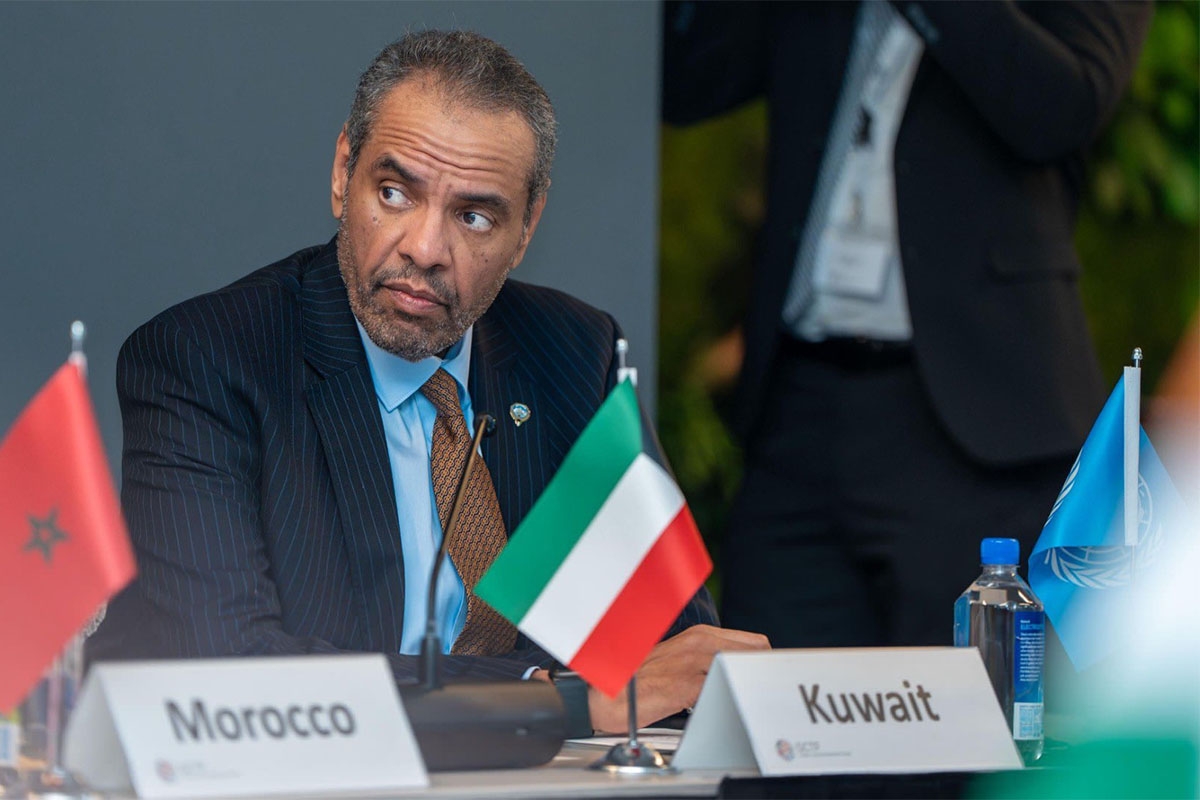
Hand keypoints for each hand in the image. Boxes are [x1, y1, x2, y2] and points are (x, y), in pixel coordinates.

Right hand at [587, 624, 768, 733]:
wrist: (608, 693)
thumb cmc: (641, 680)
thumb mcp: (678, 659)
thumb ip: (708, 659)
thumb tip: (737, 671)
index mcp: (700, 635)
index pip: (754, 643)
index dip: (762, 663)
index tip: (763, 679)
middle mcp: (700, 643)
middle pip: (757, 653)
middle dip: (761, 673)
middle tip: (757, 692)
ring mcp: (694, 662)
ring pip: (743, 670)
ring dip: (747, 686)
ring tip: (742, 701)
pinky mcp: (687, 685)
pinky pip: (723, 691)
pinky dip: (728, 701)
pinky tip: (721, 710)